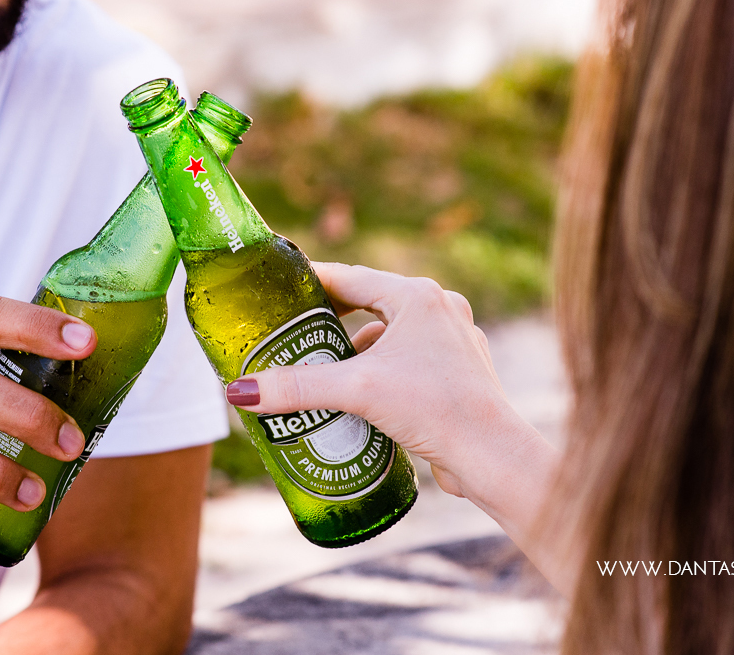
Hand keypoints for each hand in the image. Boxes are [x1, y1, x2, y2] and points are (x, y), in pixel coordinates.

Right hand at [224, 263, 525, 498]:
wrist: (493, 456)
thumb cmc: (436, 409)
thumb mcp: (357, 391)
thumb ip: (297, 387)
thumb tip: (241, 391)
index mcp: (417, 296)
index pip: (350, 276)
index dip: (311, 283)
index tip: (277, 291)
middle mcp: (440, 308)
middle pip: (369, 303)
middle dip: (330, 320)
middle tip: (292, 334)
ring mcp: (454, 339)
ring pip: (390, 333)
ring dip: (357, 349)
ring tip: (322, 371)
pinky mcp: (459, 370)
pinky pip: (409, 358)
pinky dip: (382, 369)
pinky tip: (362, 395)